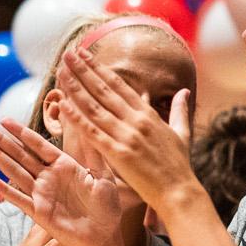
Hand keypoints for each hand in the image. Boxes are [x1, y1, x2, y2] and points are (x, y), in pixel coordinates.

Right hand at [0, 120, 124, 245]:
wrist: (104, 236)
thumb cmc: (107, 207)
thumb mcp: (103, 176)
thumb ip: (93, 152)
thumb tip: (88, 124)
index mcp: (64, 166)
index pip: (38, 145)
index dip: (21, 132)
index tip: (4, 120)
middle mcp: (49, 177)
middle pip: (20, 154)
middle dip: (1, 140)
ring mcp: (42, 194)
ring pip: (15, 172)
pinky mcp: (39, 212)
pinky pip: (19, 199)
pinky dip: (4, 189)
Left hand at [57, 49, 198, 209]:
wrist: (179, 192)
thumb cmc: (179, 166)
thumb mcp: (182, 133)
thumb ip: (179, 110)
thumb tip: (184, 91)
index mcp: (148, 114)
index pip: (119, 85)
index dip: (99, 68)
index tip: (85, 55)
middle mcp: (136, 120)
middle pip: (104, 90)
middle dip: (83, 70)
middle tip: (68, 54)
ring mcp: (126, 136)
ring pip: (95, 107)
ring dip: (75, 88)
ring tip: (61, 72)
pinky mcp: (118, 154)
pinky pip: (92, 132)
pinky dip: (76, 117)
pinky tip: (63, 104)